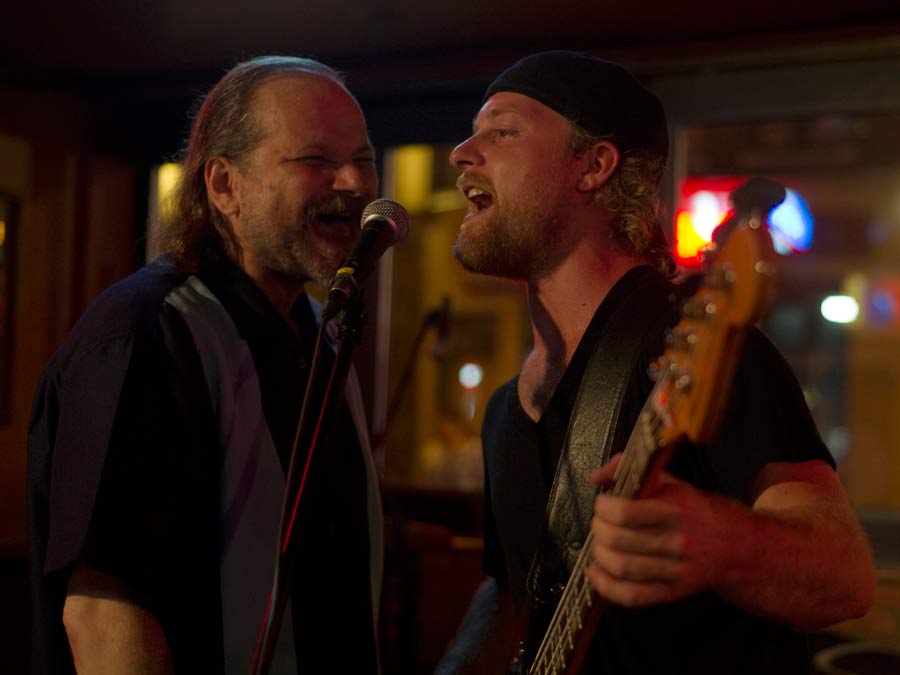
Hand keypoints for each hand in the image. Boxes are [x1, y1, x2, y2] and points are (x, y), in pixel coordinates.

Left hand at [585, 454, 741, 607]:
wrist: (742, 548)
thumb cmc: (700, 512)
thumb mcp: (673, 483)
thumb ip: (632, 470)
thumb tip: (596, 476)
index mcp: (676, 508)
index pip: (625, 512)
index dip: (602, 508)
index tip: (602, 504)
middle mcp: (678, 540)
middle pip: (618, 540)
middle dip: (598, 530)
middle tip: (599, 524)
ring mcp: (677, 569)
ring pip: (622, 567)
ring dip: (599, 555)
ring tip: (599, 545)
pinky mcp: (675, 591)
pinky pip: (633, 595)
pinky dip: (607, 586)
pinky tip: (597, 573)